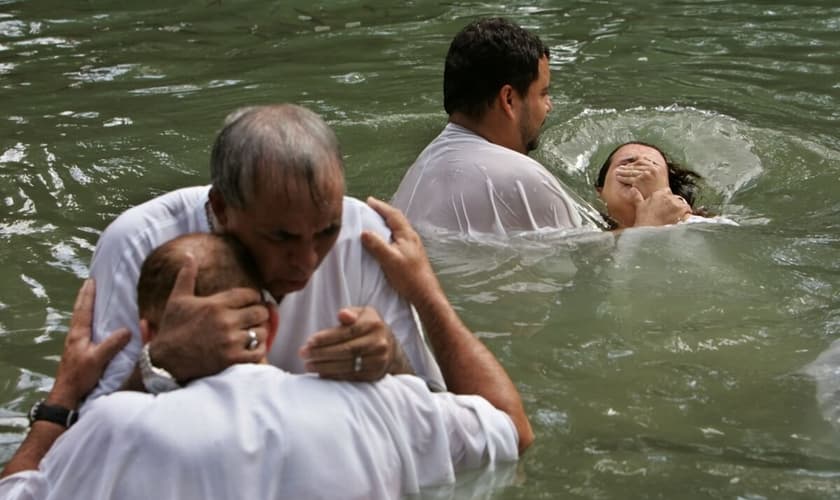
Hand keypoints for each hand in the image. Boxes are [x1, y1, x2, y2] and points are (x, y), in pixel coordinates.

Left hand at [47, 280, 130, 408]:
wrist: (66, 394)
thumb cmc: (80, 376)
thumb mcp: (98, 359)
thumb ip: (111, 344)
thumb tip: (127, 330)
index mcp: (78, 333)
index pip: (84, 309)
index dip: (88, 294)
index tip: (92, 280)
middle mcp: (74, 335)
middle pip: (79, 310)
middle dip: (84, 296)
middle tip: (89, 283)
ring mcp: (74, 342)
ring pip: (79, 318)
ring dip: (84, 306)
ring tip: (90, 297)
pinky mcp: (77, 350)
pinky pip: (82, 327)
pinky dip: (86, 318)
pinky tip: (91, 322)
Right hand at [148, 253, 270, 381]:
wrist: (165, 361)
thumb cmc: (172, 329)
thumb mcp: (177, 300)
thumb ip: (187, 276)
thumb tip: (189, 255)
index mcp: (215, 304)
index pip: (249, 295)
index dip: (254, 297)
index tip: (251, 302)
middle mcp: (225, 320)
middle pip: (260, 312)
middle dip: (260, 314)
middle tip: (254, 318)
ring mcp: (229, 341)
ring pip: (261, 332)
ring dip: (259, 333)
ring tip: (253, 333)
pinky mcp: (231, 359)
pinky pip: (259, 352)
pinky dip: (259, 350)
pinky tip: (252, 348)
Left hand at [299, 306, 409, 380]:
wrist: (391, 349)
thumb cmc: (370, 328)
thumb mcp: (363, 314)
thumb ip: (350, 313)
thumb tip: (342, 315)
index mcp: (374, 325)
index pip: (347, 332)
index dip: (326, 337)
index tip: (309, 341)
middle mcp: (379, 343)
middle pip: (346, 350)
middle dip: (321, 353)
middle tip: (303, 354)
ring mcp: (378, 361)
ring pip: (347, 365)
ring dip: (324, 366)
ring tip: (308, 365)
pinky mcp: (374, 375)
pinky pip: (351, 377)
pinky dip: (334, 376)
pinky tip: (321, 373)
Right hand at [360, 196, 442, 306]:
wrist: (425, 293)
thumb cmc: (409, 276)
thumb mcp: (390, 259)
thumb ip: (377, 245)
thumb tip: (364, 232)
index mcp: (407, 234)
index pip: (393, 215)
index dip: (381, 207)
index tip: (369, 201)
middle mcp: (411, 237)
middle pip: (397, 219)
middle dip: (383, 212)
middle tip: (370, 209)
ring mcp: (412, 246)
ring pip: (398, 229)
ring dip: (386, 223)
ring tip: (374, 222)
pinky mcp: (411, 255)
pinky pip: (398, 237)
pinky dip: (389, 234)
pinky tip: (384, 240)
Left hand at [615, 155, 668, 199]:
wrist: (661, 201)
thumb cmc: (661, 192)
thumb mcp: (661, 177)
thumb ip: (653, 168)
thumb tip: (644, 157)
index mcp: (658, 167)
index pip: (643, 161)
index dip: (635, 162)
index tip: (629, 163)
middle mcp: (652, 169)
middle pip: (636, 166)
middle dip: (627, 167)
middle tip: (620, 167)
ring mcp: (645, 174)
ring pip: (631, 172)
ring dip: (622, 171)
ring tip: (617, 172)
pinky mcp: (638, 181)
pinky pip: (628, 178)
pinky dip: (622, 178)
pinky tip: (618, 178)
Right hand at [632, 187, 691, 226]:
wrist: (649, 235)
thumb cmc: (643, 222)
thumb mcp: (639, 207)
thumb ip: (637, 197)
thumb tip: (633, 189)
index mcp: (658, 193)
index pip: (667, 192)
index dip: (666, 201)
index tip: (664, 208)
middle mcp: (668, 196)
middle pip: (676, 199)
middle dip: (674, 207)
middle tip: (669, 217)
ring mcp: (677, 204)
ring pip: (683, 206)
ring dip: (681, 213)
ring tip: (674, 222)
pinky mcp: (684, 212)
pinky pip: (689, 213)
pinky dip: (687, 217)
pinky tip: (680, 223)